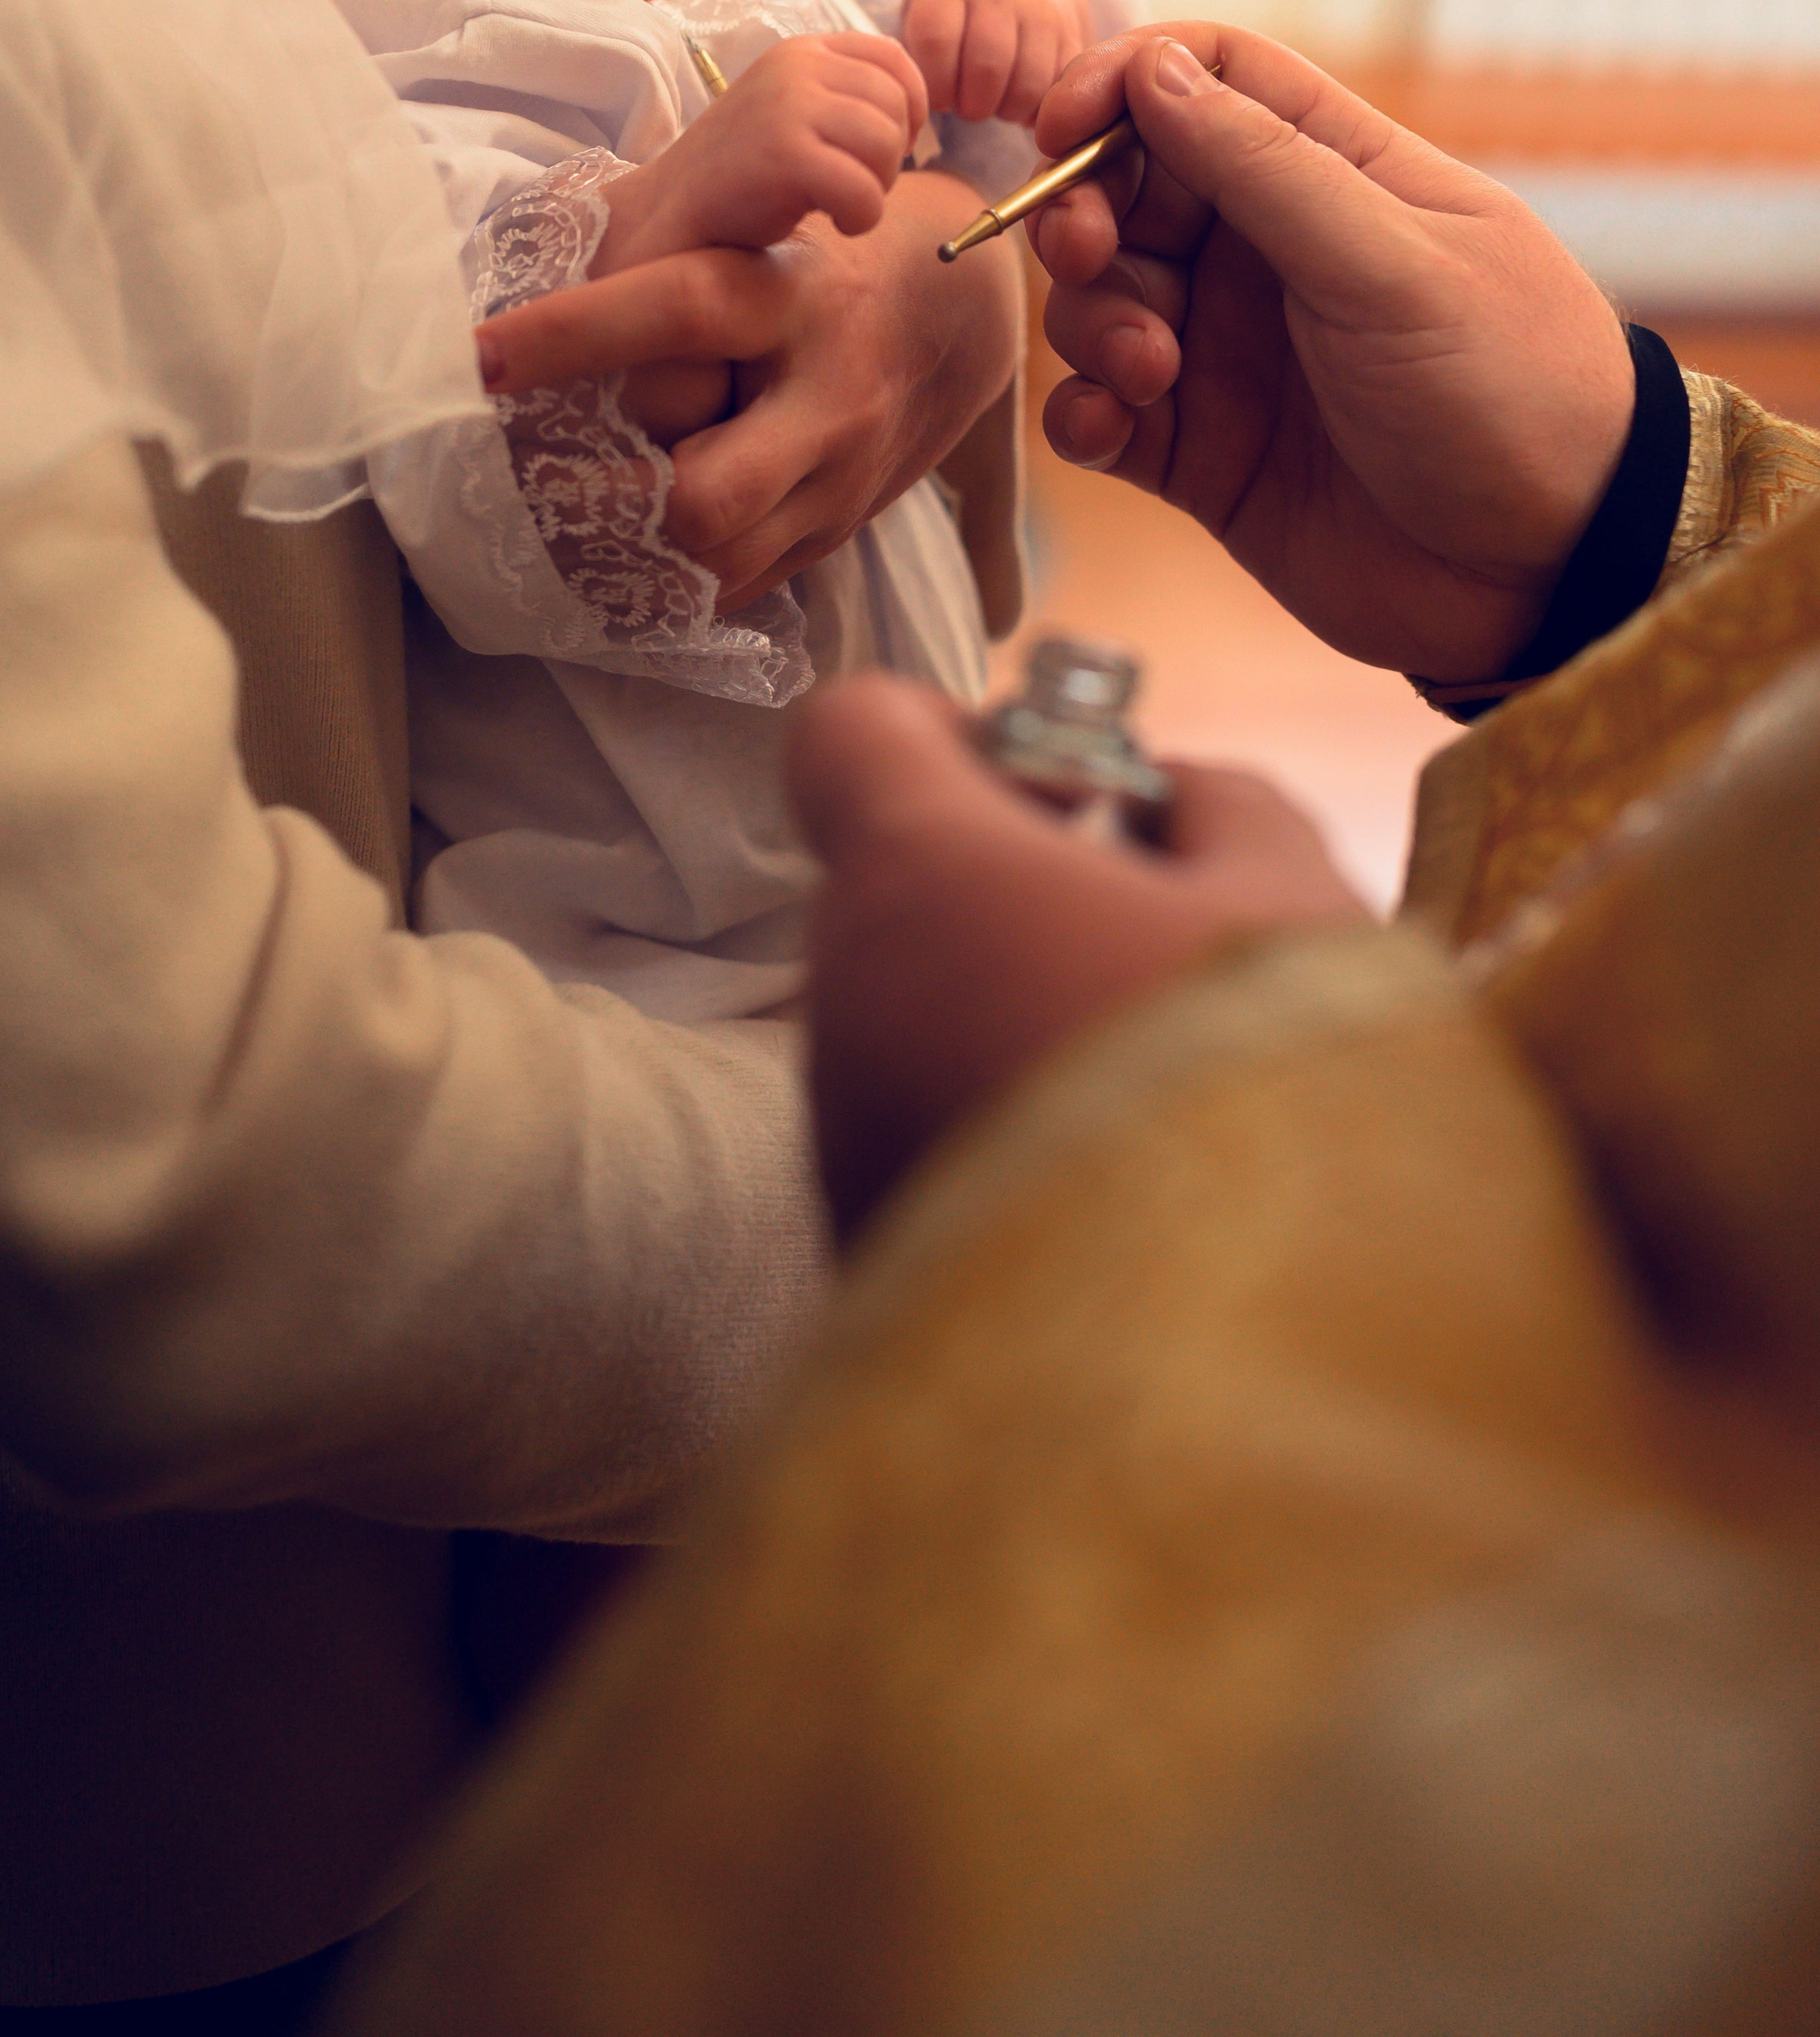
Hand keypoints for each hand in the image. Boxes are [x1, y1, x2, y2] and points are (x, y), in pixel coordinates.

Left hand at [476, 167, 1024, 608]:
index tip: (477, 355)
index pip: (679, 307)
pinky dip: (659, 584)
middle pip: (706, 495)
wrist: (957, 314)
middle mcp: (825, 395)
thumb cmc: (812, 257)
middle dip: (597, 506)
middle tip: (509, 487)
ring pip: (716, 561)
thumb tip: (516, 255)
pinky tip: (595, 563)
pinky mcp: (834, 533)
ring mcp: (839, 480)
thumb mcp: (752, 225)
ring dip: (616, 558)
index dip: (572, 334)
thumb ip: (662, 243)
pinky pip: (734, 588)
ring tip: (531, 533)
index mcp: (789, 297)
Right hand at [594, 36, 926, 271]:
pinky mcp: (784, 156)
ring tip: (840, 203)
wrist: (670, 214)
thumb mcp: (793, 112)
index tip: (882, 148)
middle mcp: (795, 67)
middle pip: (896, 104)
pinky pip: (864, 189)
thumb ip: (842, 95)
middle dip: (890, 156)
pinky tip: (836, 223)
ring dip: (877, 187)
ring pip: (887, 144)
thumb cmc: (742, 175)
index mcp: (800, 50)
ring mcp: (787, 107)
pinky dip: (862, 217)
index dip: (909, 107)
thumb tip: (919, 104)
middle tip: (852, 185)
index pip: (892, 58)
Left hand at [787, 674, 1363, 1231]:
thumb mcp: (1303, 907)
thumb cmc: (1274, 1113)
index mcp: (919, 879)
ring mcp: (842, 1149)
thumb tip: (1177, 804)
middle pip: (899, 894)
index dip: (951, 730)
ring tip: (1179, 1103)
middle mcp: (842, 1003)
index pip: (850, 730)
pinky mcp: (868, 1276)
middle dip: (1016, 894)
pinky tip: (1142, 1211)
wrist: (1240, 1414)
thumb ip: (1224, 810)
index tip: (1065, 779)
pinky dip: (1013, 1154)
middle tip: (1169, 942)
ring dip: (1018, 1031)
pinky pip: (932, 1159)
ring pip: (917, 1034)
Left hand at [901, 0, 1089, 126]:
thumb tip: (913, 99)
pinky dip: (1039, 108)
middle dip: (972, 104)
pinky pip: (1059, 86)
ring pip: (1028, 83)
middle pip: (987, 65)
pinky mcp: (1071, 35)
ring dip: (1006, 110)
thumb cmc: (955, 11)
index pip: (937, 39)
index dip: (935, 83)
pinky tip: (1021, 104)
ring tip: (994, 105)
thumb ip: (913, 52)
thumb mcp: (923, 12)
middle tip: (967, 107)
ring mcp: (1040, 11)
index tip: (937, 98)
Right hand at [1028, 26, 1635, 681]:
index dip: (1122, 83)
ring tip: (1149, 372)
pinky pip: (1102, 413)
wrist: (1551, 575)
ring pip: (1101, 300)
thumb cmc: (1511, 393)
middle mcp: (1271, 257)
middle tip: (1086, 254)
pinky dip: (1081, 414)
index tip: (1061, 125)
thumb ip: (1267, 167)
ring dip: (1091, 322)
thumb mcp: (1394, 264)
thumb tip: (1156, 67)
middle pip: (1129, 188)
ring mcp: (1231, 355)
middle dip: (1083, 212)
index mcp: (1334, 178)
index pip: (1205, 80)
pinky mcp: (1202, 454)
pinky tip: (1107, 431)